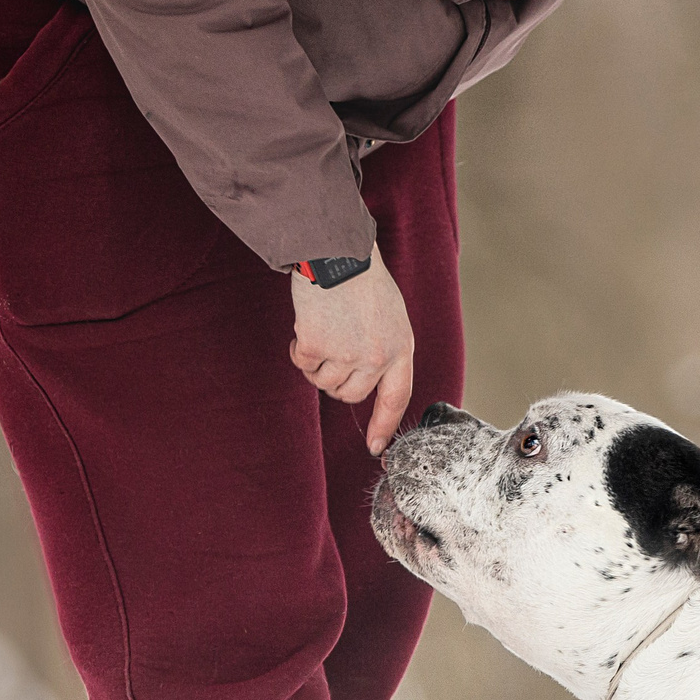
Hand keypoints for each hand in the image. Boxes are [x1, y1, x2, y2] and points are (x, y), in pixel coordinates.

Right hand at [290, 249, 414, 452]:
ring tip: (323, 328)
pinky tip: (306, 324)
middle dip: (337, 380)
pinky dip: (298, 349)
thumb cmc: (362, 278)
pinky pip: (302, 364)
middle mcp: (377, 358)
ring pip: (323, 382)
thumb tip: (366, 379)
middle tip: (332, 349)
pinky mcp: (318, 346)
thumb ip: (384, 349)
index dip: (385, 425)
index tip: (377, 448)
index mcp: (401, 348)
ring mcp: (348, 354)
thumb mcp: (390, 316)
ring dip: (317, 362)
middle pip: (351, 395)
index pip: (397, 398)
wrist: (336, 251)